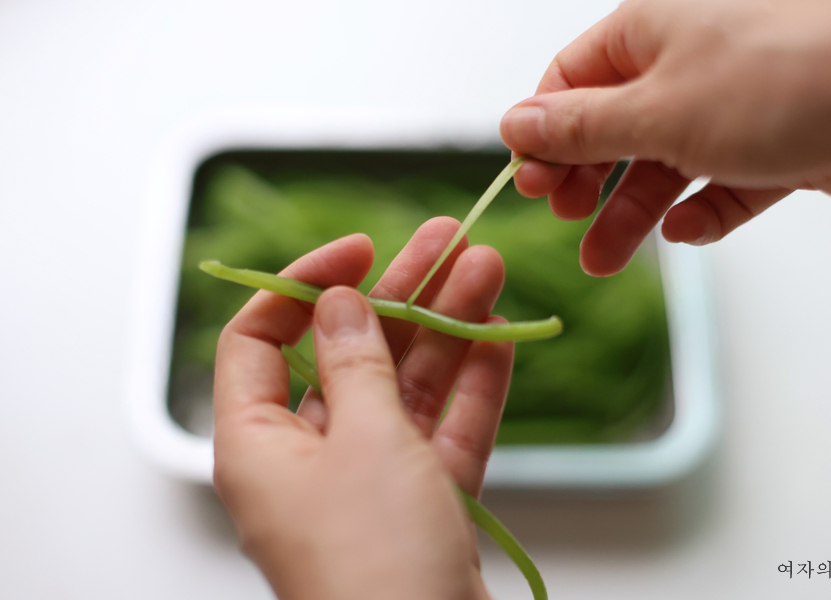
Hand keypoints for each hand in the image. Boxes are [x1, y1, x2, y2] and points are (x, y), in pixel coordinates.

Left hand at [212, 218, 512, 599]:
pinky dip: (471, 387)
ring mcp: (368, 482)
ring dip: (448, 330)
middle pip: (350, 354)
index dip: (303, 286)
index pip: (260, 341)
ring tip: (487, 269)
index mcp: (259, 444)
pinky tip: (502, 336)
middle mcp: (308, 459)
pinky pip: (443, 431)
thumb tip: (339, 301)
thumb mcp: (363, 438)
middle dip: (402, 295)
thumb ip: (355, 361)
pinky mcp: (421, 504)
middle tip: (449, 241)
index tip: (360, 251)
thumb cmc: (375, 558)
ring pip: (406, 387)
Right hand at [500, 0, 830, 274]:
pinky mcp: (777, 147)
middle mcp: (689, 65)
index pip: (572, 81)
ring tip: (605, 259)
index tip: (530, 183)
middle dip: (587, 181)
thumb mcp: (655, 111)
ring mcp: (734, 107)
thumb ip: (580, 127)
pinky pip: (723, 185)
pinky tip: (688, 231)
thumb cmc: (780, 80)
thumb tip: (514, 126)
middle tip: (568, 221)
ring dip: (633, 213)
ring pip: (665, 166)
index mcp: (651, 33)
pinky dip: (702, 212)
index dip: (545, 133)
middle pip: (615, 129)